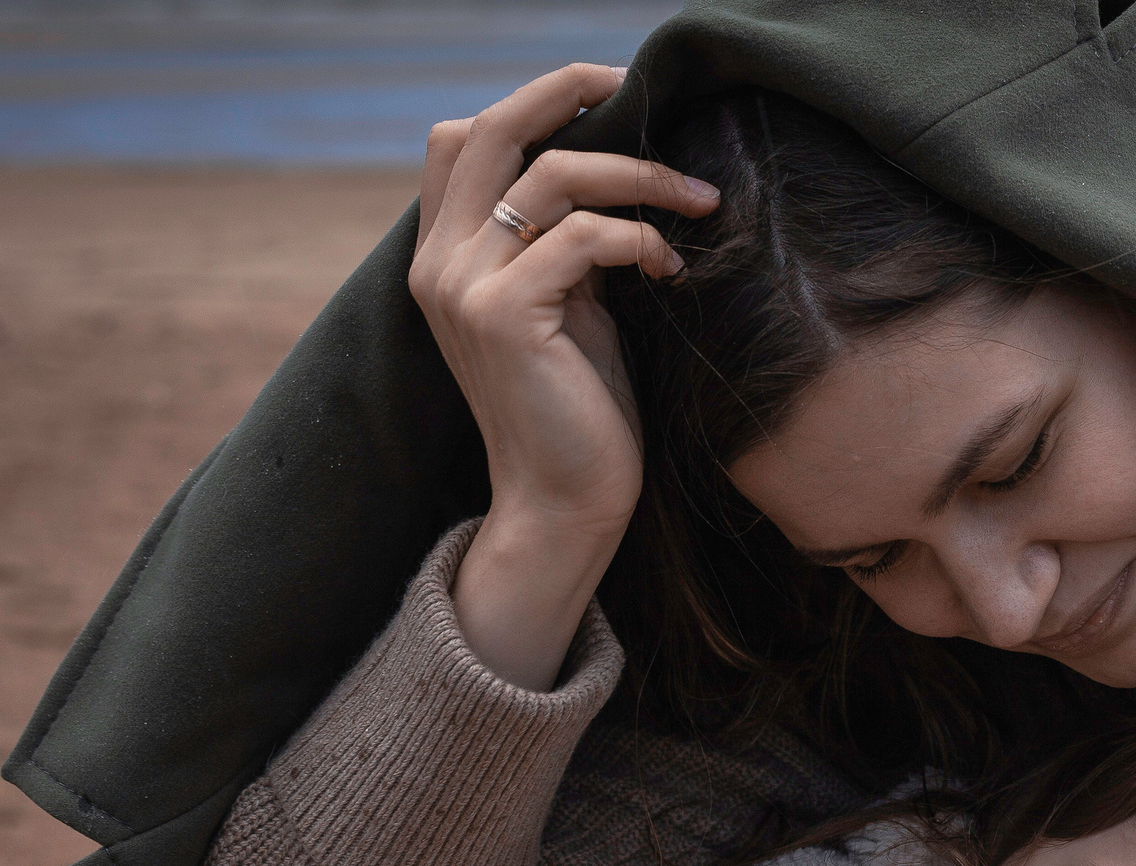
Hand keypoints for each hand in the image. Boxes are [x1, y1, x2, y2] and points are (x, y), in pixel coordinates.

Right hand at [408, 64, 718, 688]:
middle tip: (644, 90)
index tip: (608, 98)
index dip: (533, 104)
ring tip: (698, 200)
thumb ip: (563, 242)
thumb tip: (612, 175)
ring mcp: (463, 287)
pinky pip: (584, 237)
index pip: (462, 138)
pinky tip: (671, 269)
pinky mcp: (505, 317)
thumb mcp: (567, 306)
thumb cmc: (579, 411)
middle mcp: (438, 262)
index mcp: (443, 254)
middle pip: (492, 128)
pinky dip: (639, 239)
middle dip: (571, 95)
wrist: (563, 504)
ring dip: (639, 174)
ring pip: (552, 174)